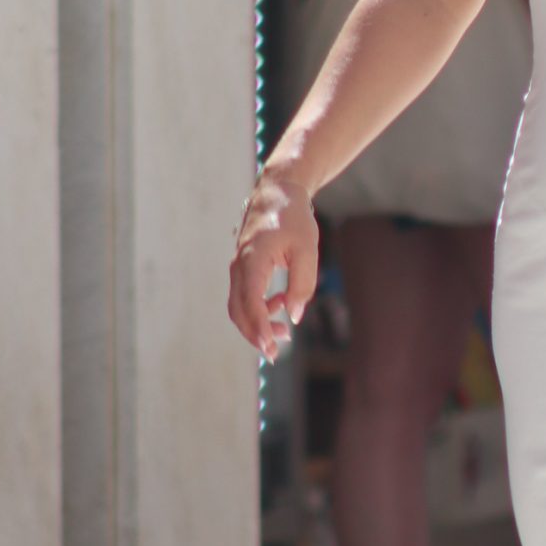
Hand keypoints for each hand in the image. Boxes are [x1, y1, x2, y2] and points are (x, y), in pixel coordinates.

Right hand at [228, 169, 319, 360]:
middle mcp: (239, 265)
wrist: (278, 194)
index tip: (270, 347)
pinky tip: (281, 303)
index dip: (258, 327)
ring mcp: (238, 267)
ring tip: (285, 332)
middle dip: (255, 333)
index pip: (250, 301)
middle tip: (276, 351)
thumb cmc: (294, 219)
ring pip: (238, 306)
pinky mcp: (242, 268)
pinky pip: (244, 296)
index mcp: (253, 258)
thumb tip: (293, 316)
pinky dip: (259, 308)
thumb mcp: (307, 251)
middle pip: (238, 310)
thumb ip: (302, 285)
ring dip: (257, 323)